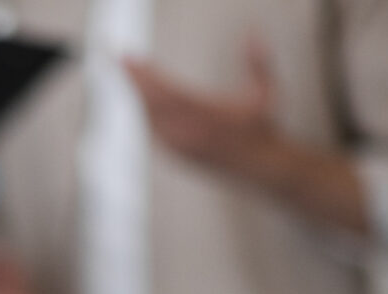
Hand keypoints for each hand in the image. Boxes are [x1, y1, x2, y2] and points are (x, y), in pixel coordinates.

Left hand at [124, 34, 281, 182]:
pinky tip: (139, 94)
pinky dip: (144, 110)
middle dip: (136, 79)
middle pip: (152, 102)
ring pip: (149, 116)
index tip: (131, 57)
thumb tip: (253, 31)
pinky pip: (152, 129)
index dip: (147, 75)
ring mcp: (179, 146)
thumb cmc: (262, 126)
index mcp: (208, 116)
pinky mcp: (174, 155)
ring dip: (138, 93)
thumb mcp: (266, 93)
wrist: (258, 167)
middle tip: (121, 60)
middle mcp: (189, 133)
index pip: (168, 92)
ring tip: (129, 72)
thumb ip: (258, 62)